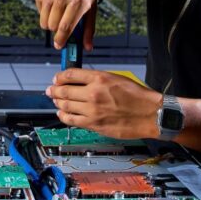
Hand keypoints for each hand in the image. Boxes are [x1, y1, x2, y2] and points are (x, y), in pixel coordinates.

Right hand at [34, 0, 97, 49]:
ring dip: (50, 24)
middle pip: (54, 26)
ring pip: (45, 22)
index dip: (62, 39)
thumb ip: (89, 28)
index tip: (59, 46)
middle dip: (57, 32)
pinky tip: (53, 3)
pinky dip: (46, 13)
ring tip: (58, 15)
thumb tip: (87, 48)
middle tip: (61, 28)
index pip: (66, 26)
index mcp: (81, 0)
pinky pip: (40, 13)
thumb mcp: (91, 5)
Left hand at [46, 68, 161, 138]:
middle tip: (50, 90)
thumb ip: (98, 79)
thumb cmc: (138, 97)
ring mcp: (92, 110)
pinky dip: (63, 115)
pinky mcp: (94, 125)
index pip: (71, 74)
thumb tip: (81, 81)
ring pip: (65, 105)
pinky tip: (62, 113)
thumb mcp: (117, 78)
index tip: (57, 78)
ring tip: (56, 101)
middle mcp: (93, 93)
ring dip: (57, 102)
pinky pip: (72, 120)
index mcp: (100, 78)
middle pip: (64, 90)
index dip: (60, 76)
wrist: (150, 114)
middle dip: (54, 90)